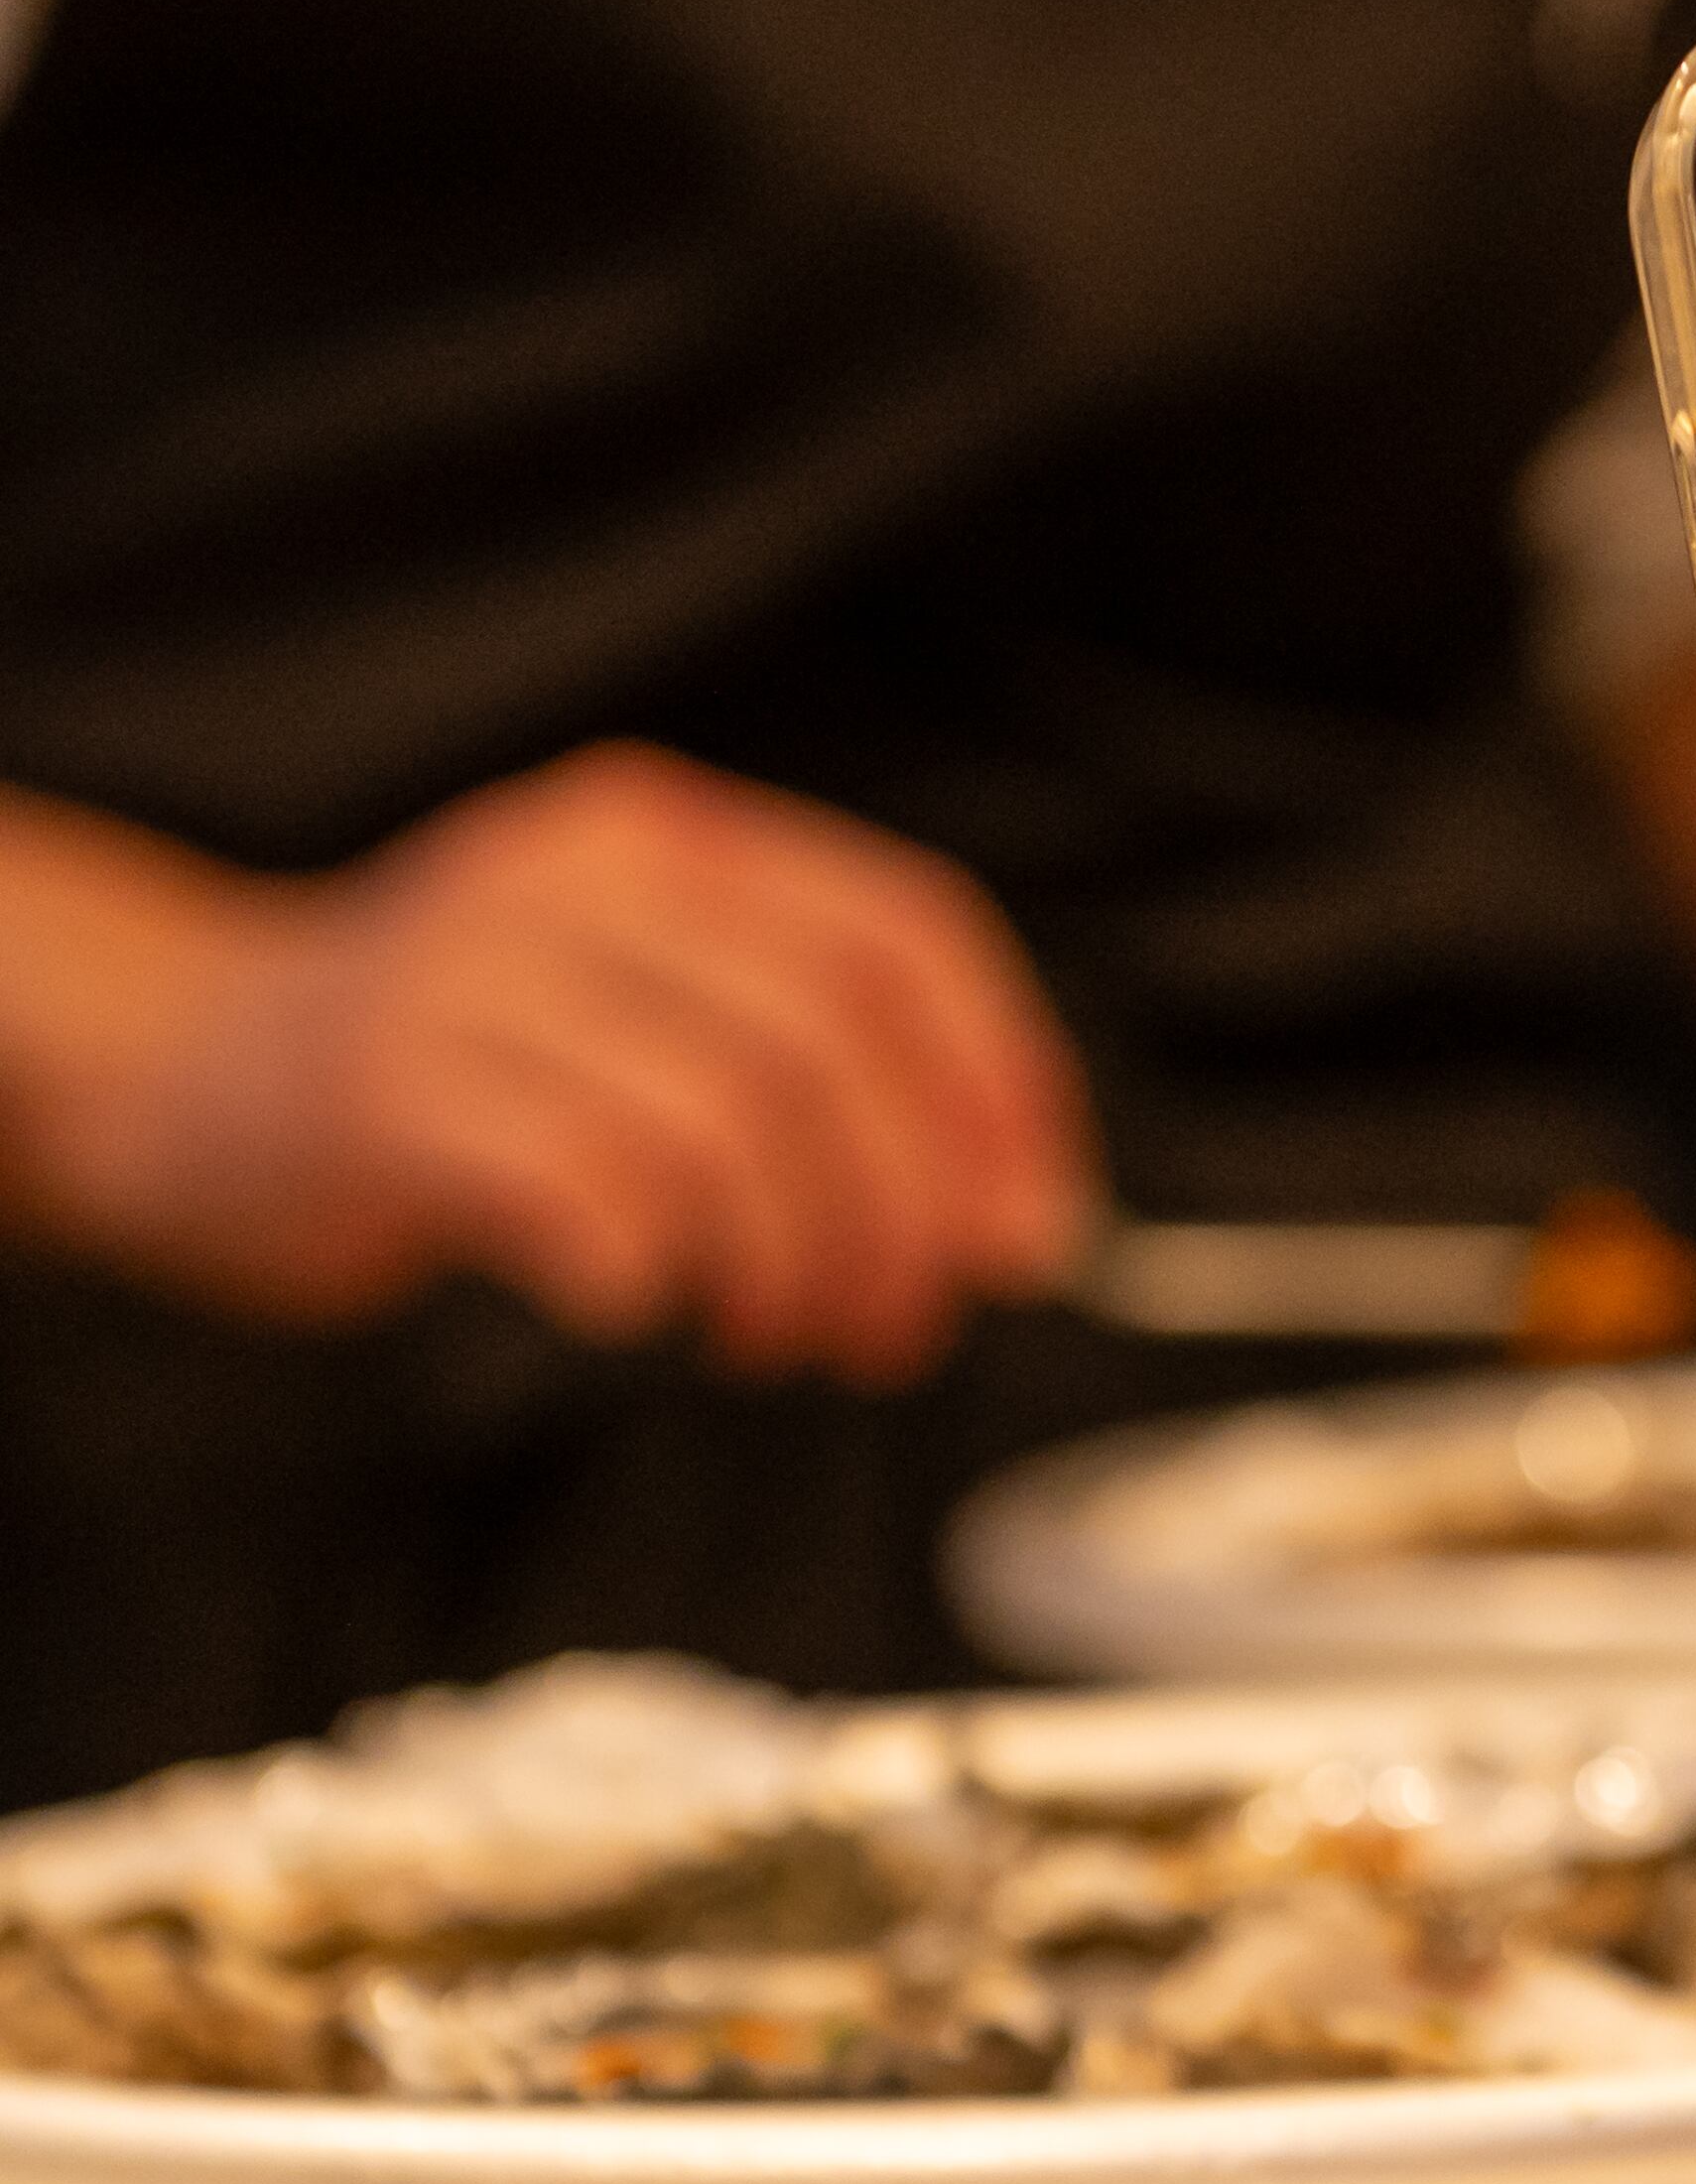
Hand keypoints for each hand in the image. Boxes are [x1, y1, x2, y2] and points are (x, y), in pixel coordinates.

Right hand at [36, 743, 1094, 1383]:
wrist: (179, 1071)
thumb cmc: (458, 1072)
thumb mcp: (648, 1015)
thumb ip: (820, 1080)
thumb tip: (1013, 1224)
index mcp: (674, 845)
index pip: (904, 935)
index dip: (997, 1092)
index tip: (1028, 1233)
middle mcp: (581, 879)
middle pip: (827, 1042)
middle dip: (900, 1215)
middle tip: (896, 1328)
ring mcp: (470, 973)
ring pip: (719, 1122)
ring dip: (786, 1265)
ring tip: (773, 1338)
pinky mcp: (379, 1089)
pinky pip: (574, 1186)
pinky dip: (644, 1270)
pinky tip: (637, 1307)